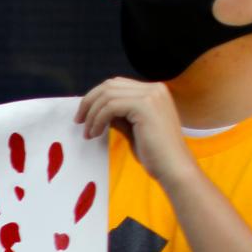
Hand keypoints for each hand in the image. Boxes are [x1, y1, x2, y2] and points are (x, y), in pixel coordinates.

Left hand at [76, 78, 195, 186]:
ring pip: (107, 95)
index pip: (116, 85)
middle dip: (89, 102)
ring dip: (92, 114)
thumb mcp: (132, 129)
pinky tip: (95, 134)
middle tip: (79, 121)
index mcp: (153, 92)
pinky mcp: (145, 106)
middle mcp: (154, 89)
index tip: (84, 116)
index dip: (96, 98)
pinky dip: (97, 120)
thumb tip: (98, 110)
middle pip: (109, 85)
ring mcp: (151, 95)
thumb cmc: (154, 153)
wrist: (173, 167)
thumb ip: (119, 116)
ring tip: (89, 133)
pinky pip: (110, 107)